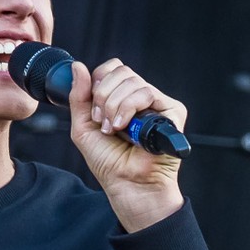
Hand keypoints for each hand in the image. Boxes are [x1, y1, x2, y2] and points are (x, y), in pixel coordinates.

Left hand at [69, 58, 185, 230]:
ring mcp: (158, 103)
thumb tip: (77, 66)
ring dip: (114, 106)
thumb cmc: (110, 162)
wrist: (127, 183)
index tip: (94, 110)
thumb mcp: (84, 126)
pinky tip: (125, 127)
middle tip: (103, 122)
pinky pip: (147, 93)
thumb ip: (78, 96)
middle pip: (121, 72)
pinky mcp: (172, 111)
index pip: (112, 69)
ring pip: (132, 81)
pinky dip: (129, 107)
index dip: (99, 82)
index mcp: (123, 98)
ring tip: (114, 129)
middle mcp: (141, 98)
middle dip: (104, 96)